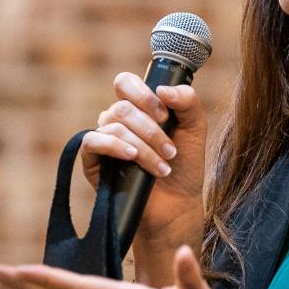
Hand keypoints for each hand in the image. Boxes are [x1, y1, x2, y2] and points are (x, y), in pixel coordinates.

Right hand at [80, 73, 206, 271]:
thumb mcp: (195, 129)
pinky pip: (92, 141)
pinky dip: (114, 146)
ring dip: (143, 146)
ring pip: (113, 125)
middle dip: (150, 129)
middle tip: (171, 150)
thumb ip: (187, 101)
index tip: (165, 116)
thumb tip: (162, 89)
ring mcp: (104, 140)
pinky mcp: (93, 160)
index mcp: (139, 108)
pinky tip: (132, 157)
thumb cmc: (185, 167)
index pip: (126, 83)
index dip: (143, 94)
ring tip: (163, 167)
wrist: (177, 205)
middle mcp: (118, 121)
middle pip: (122, 106)